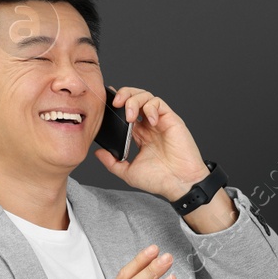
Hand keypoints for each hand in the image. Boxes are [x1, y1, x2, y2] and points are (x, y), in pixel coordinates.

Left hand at [94, 87, 210, 201]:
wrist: (179, 184)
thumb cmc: (160, 180)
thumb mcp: (129, 173)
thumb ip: (112, 163)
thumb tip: (98, 153)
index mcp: (140, 135)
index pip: (126, 112)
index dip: (116, 104)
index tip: (105, 103)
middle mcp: (149, 126)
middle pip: (135, 98)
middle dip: (124, 95)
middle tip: (115, 104)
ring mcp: (160, 121)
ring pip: (146, 96)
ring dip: (134, 100)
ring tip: (129, 115)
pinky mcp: (171, 119)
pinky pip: (159, 103)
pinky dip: (151, 107)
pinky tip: (150, 121)